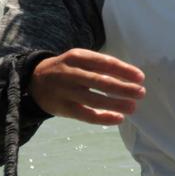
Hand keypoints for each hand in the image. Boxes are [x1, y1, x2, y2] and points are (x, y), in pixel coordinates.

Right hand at [29, 48, 145, 125]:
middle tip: (141, 93)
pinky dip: (103, 118)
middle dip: (123, 88)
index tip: (141, 78)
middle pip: (100, 81)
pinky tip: (118, 118)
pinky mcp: (62, 108)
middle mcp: (69, 73)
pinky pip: (85, 115)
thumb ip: (101, 66)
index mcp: (77, 57)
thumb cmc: (68, 69)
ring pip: (94, 99)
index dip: (124, 70)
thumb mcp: (80, 60)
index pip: (104, 63)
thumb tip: (132, 78)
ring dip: (116, 104)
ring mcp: (64, 91)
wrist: (33, 80)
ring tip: (133, 107)